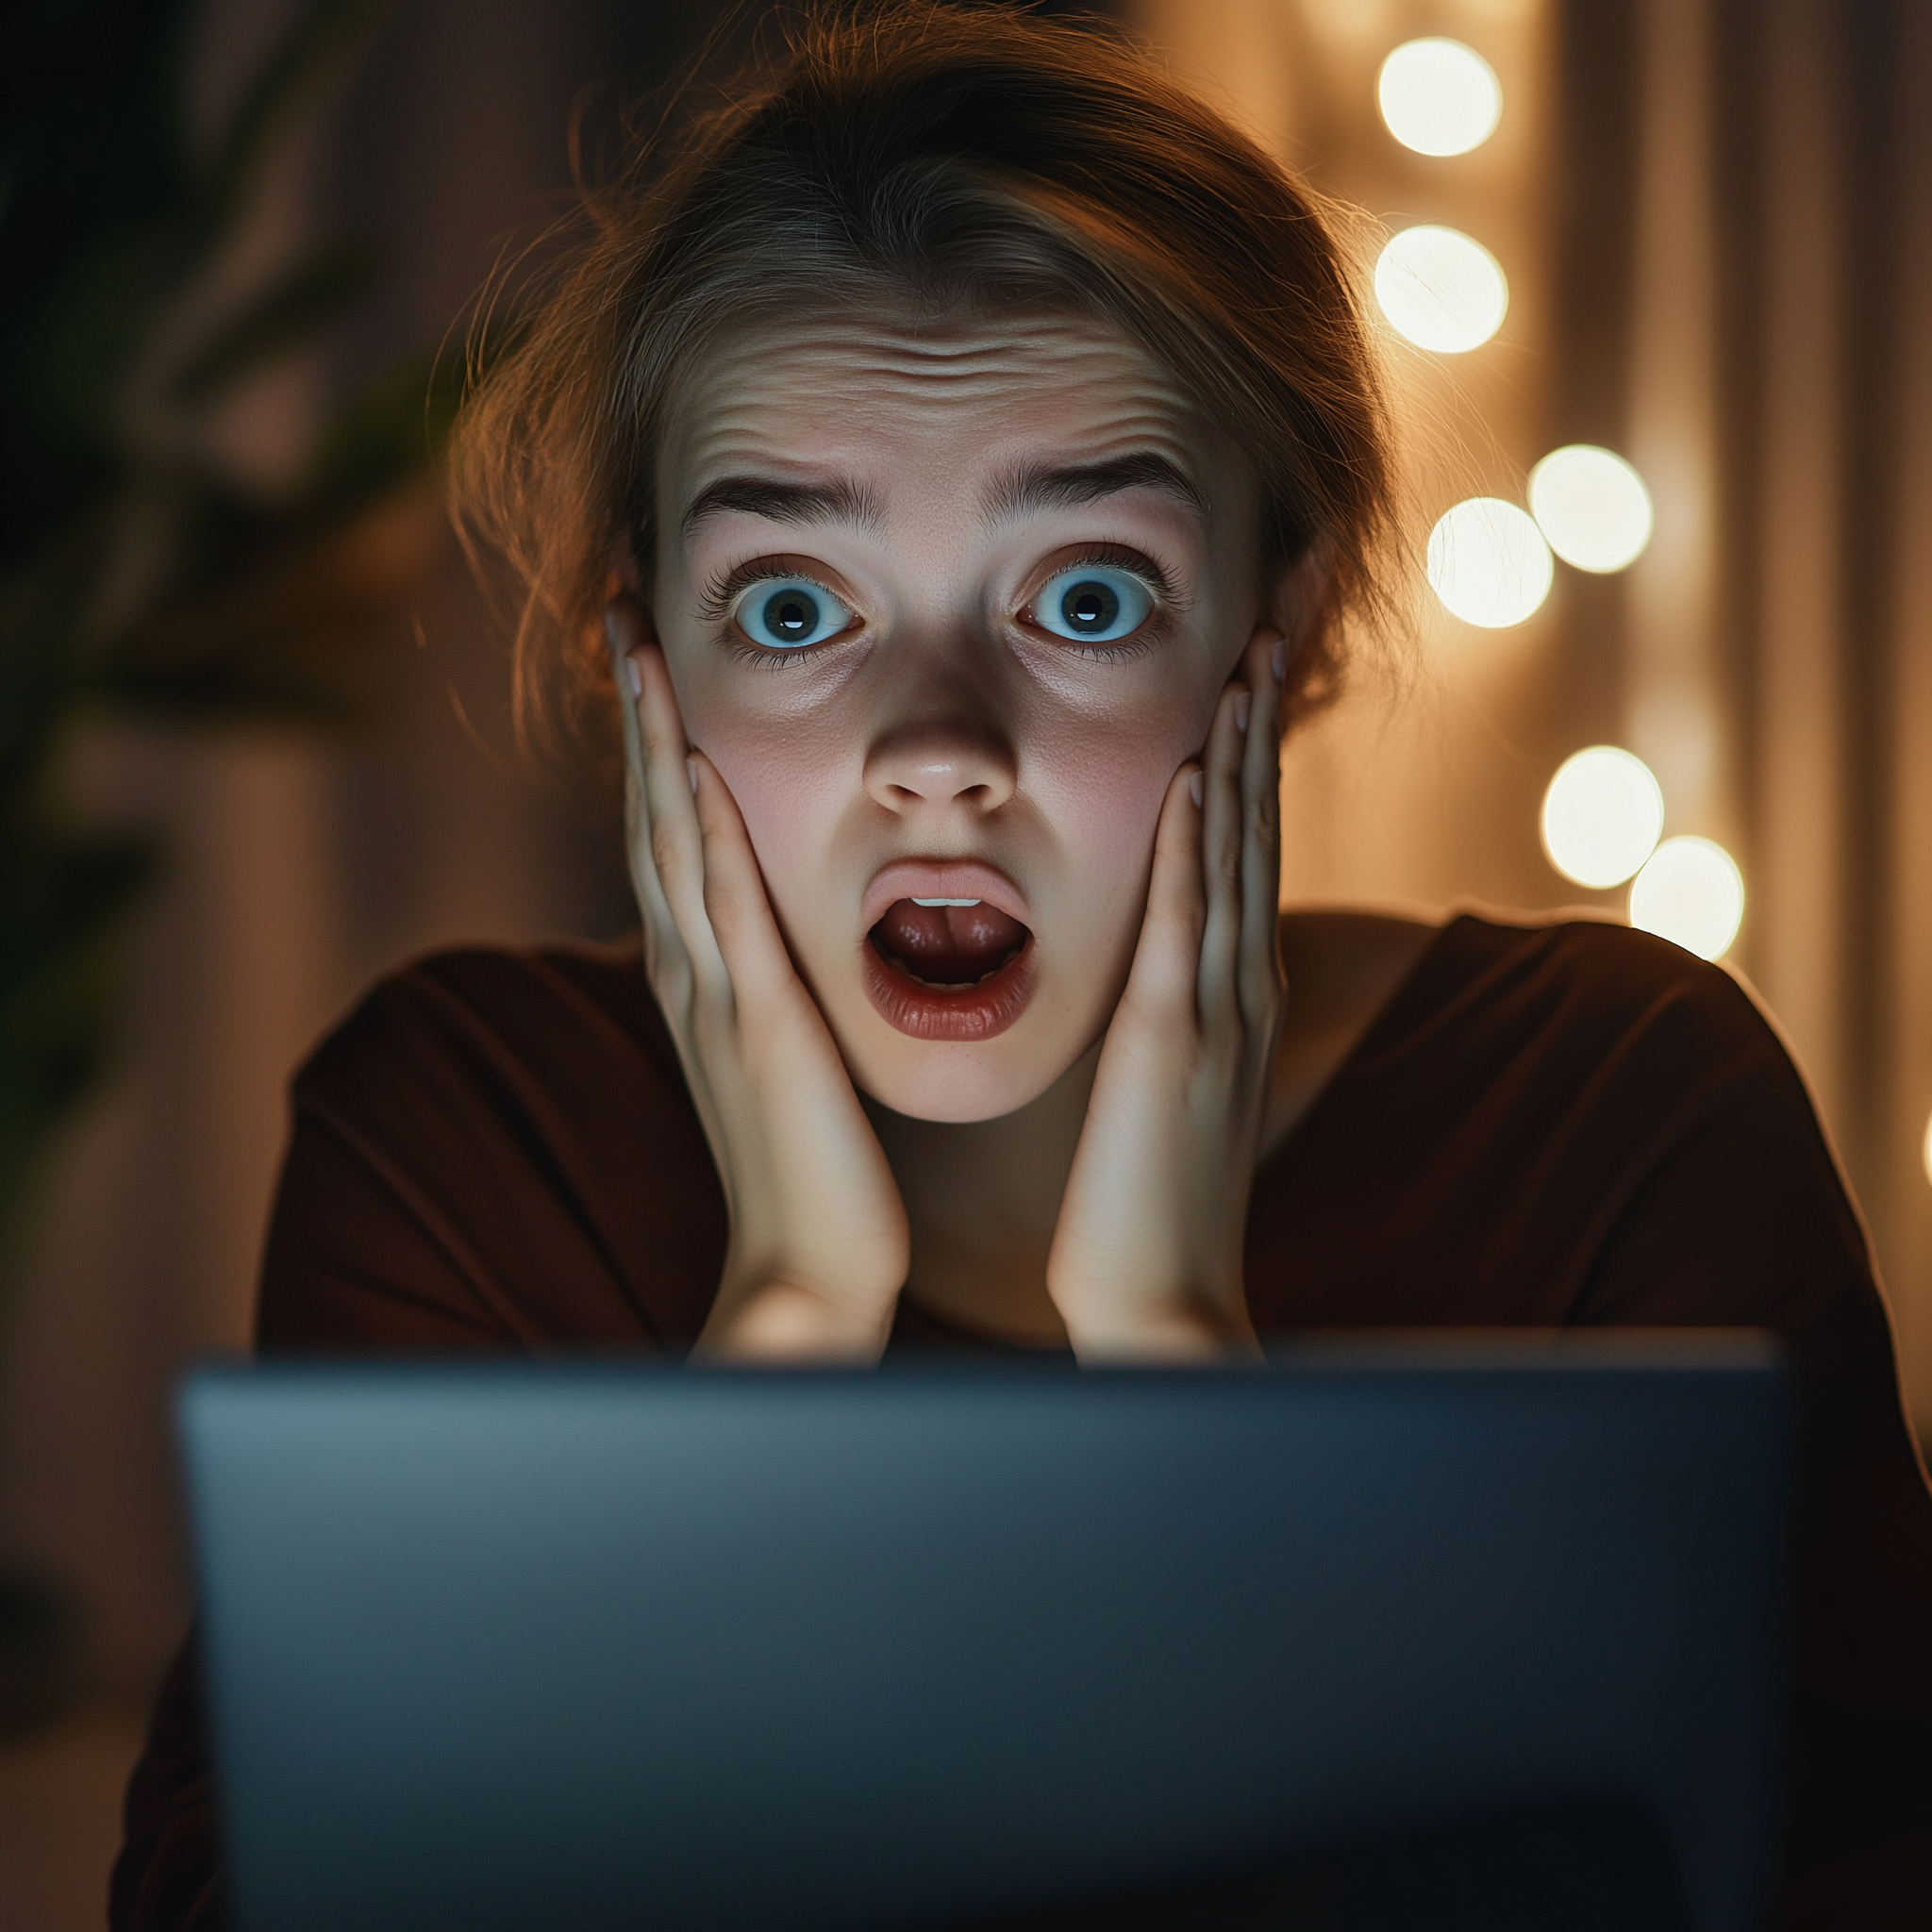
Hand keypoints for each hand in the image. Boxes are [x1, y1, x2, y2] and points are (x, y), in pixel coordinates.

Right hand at [606, 598, 908, 1359]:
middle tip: (616, 606)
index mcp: (705, 978)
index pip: (667, 832)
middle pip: (649, 812)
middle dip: (634, 708)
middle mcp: (694, 974)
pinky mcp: (759, 1028)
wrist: (806, 1276)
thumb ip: (770, 992)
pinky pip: (725, 913)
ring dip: (652, 739)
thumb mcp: (782, 1059)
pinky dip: (703, 837)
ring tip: (637, 643)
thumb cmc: (809, 1173)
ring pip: (670, 843)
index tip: (645, 651)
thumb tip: (773, 940)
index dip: (651, 738)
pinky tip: (695, 765)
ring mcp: (718, 998)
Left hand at [1045, 629, 1287, 1360]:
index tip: (1256, 660)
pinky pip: (1185, 925)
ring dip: (1242, 752)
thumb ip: (1176, 1015)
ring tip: (1247, 655)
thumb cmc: (1151, 1204)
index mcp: (1235, 991)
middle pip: (1259, 823)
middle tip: (1279, 613)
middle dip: (1268, 717)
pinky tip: (1191, 773)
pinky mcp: (1171, 1046)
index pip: (1249, 844)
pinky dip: (1193, 844)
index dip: (1257, 749)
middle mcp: (1242, 985)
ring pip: (1234, 855)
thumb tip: (1166, 963)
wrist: (1164, 1309)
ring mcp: (1217, 1012)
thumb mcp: (1171, 1088)